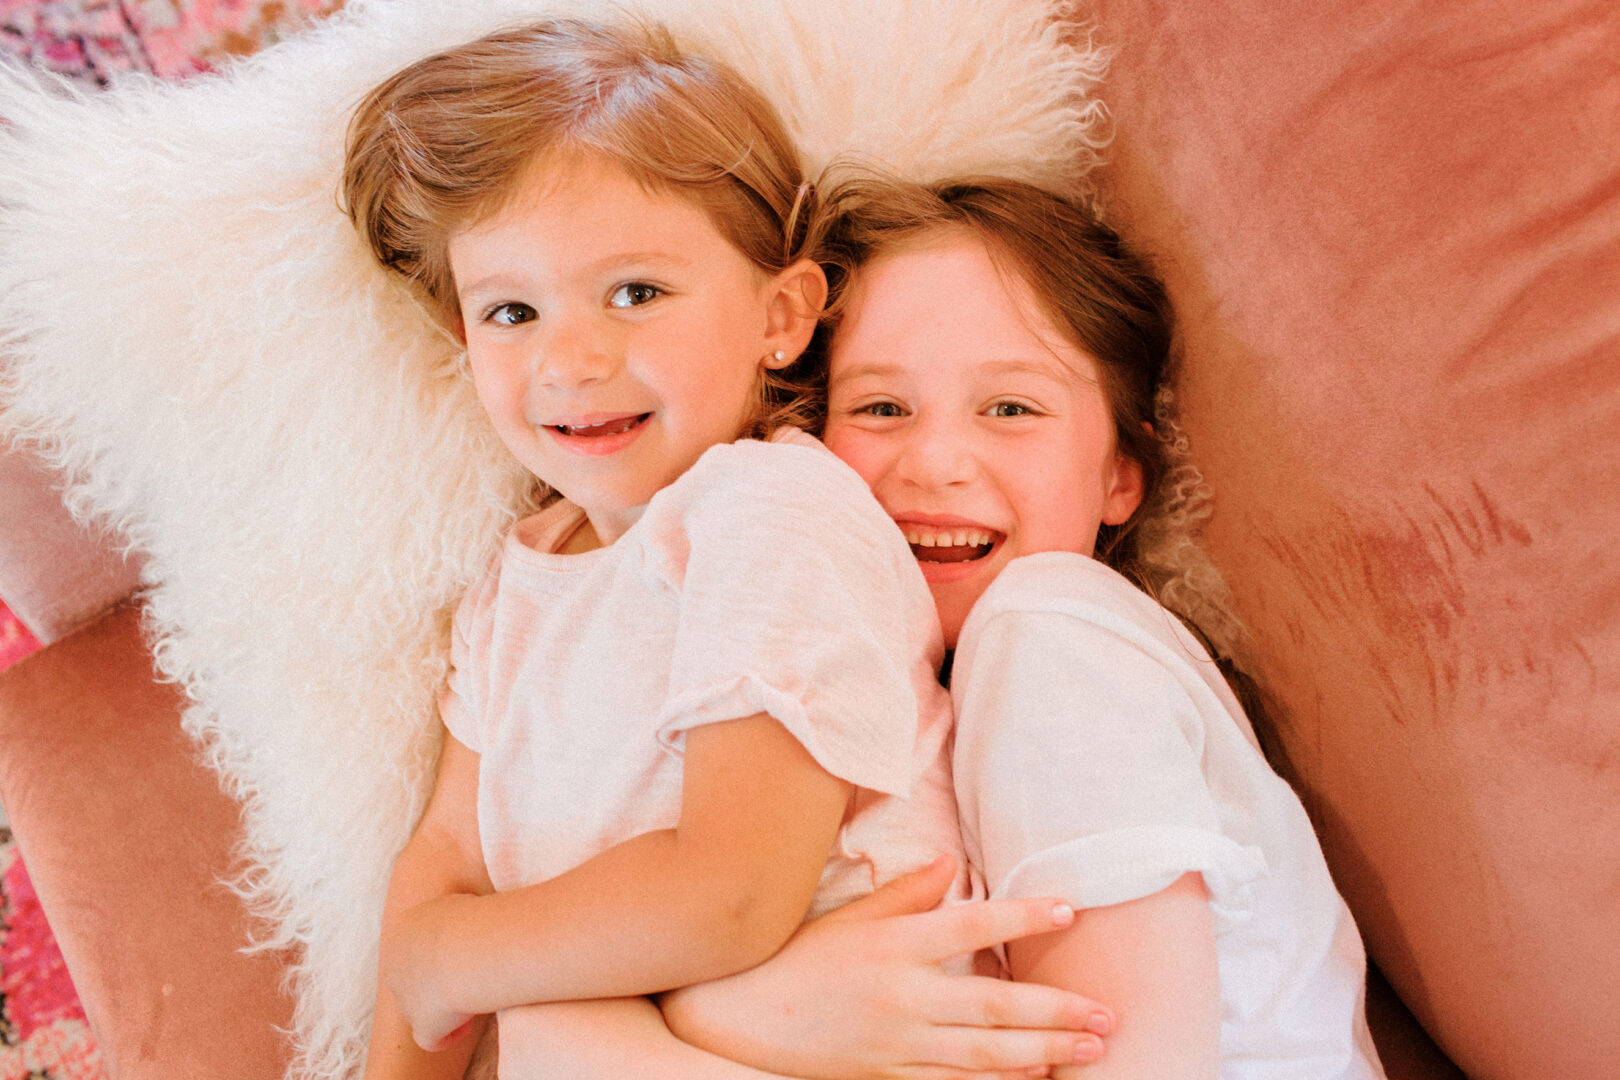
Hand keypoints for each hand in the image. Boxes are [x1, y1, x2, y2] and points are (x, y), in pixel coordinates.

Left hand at [381, 895, 480, 1052]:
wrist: (468, 948)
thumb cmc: (476, 919)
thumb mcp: (463, 902)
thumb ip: (460, 911)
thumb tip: (477, 913)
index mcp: (405, 930)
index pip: (416, 945)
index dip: (441, 952)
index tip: (465, 953)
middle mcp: (396, 965)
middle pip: (412, 978)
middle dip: (436, 982)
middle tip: (467, 979)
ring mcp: (405, 998)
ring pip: (419, 1009)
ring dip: (443, 1008)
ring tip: (473, 1002)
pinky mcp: (420, 1024)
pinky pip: (430, 1039)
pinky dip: (447, 1037)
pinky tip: (467, 1028)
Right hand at [660, 856, 1112, 1079]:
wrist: (733, 1016)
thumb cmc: (792, 958)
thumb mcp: (847, 918)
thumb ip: (904, 894)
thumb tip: (951, 864)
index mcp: (894, 945)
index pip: (973, 925)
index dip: (1024, 917)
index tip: (1070, 910)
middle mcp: (902, 996)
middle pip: (995, 1005)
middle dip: (1056, 1012)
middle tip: (1107, 1015)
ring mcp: (896, 1043)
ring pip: (984, 1054)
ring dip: (1042, 1053)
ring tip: (1088, 1051)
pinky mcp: (885, 1076)